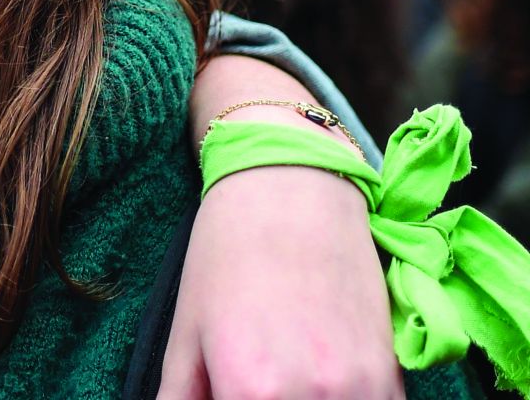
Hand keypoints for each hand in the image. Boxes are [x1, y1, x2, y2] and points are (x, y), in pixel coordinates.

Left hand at [159, 163, 401, 398]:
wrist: (290, 191)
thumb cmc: (226, 257)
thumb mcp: (187, 333)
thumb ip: (179, 397)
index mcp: (249, 390)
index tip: (227, 393)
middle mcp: (310, 396)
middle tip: (248, 384)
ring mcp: (358, 389)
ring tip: (280, 379)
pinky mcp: (391, 376)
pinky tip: (317, 383)